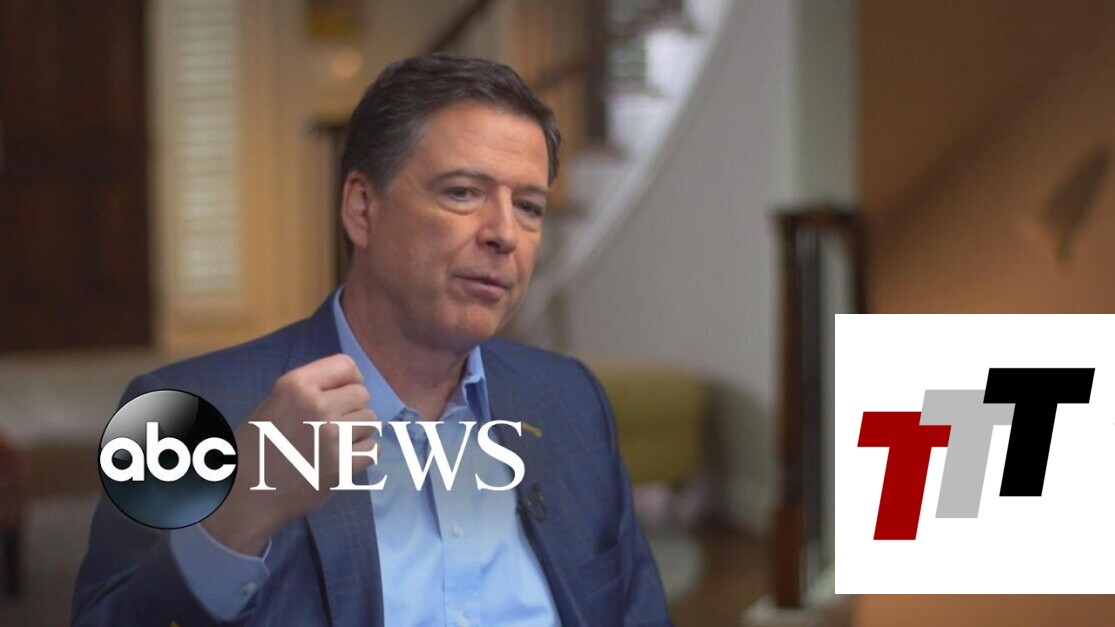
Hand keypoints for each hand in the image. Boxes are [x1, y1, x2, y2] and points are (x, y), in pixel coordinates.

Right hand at [202, 354, 376, 553]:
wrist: (244, 492)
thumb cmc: (257, 447)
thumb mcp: (277, 403)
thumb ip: (311, 391)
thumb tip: (351, 386)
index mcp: (297, 385)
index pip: (346, 366)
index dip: (351, 379)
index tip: (345, 394)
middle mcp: (317, 405)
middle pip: (362, 395)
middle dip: (353, 409)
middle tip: (335, 426)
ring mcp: (332, 436)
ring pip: (370, 422)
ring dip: (357, 433)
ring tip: (333, 445)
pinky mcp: (342, 465)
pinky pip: (372, 449)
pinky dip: (362, 455)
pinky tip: (342, 460)